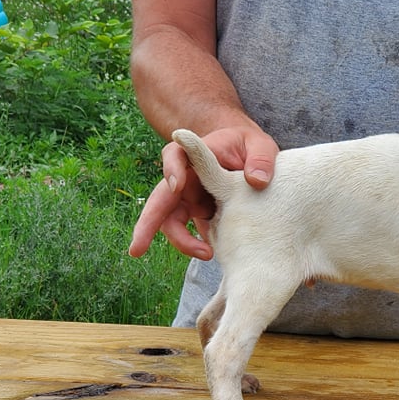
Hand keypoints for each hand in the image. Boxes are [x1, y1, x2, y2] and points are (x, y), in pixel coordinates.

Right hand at [128, 126, 279, 259]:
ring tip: (207, 255)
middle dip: (147, 224)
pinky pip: (191, 233)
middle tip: (137, 250)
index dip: (171, 169)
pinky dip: (198, 246)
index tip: (176, 184)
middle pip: (160, 199)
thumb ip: (261, 159)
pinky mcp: (198, 214)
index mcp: (196, 154)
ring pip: (172, 222)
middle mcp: (186, 177)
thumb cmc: (248, 146)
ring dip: (181, 241)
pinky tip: (214, 254)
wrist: (247, 157)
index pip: (174, 156)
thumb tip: (256, 181)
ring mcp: (189, 198)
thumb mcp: (260, 145)